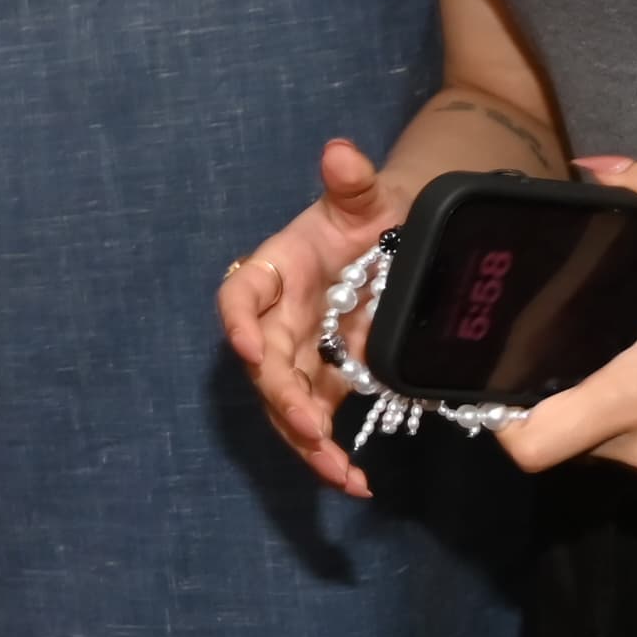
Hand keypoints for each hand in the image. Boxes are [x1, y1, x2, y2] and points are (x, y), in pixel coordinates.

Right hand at [220, 136, 402, 499]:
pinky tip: (355, 483)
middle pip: (264, 365)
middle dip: (282, 399)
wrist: (397, 241)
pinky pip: (318, 422)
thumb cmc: (371, 214)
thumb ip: (353, 180)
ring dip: (305, 442)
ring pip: (287, 404)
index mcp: (277, 270)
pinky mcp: (328, 382)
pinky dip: (330, 455)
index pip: (241, 296)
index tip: (249, 348)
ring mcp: (302, 354)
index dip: (239, 323)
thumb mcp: (366, 196)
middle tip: (310, 428)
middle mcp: (279, 318)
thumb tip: (340, 153)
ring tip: (338, 473)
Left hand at [498, 155, 636, 487]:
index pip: (526, 444)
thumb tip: (601, 166)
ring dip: (603, 417)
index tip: (504, 369)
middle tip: (562, 346)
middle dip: (553, 400)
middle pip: (563, 443)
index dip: (498, 414)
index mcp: (632, 401)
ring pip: (608, 457)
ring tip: (619, 358)